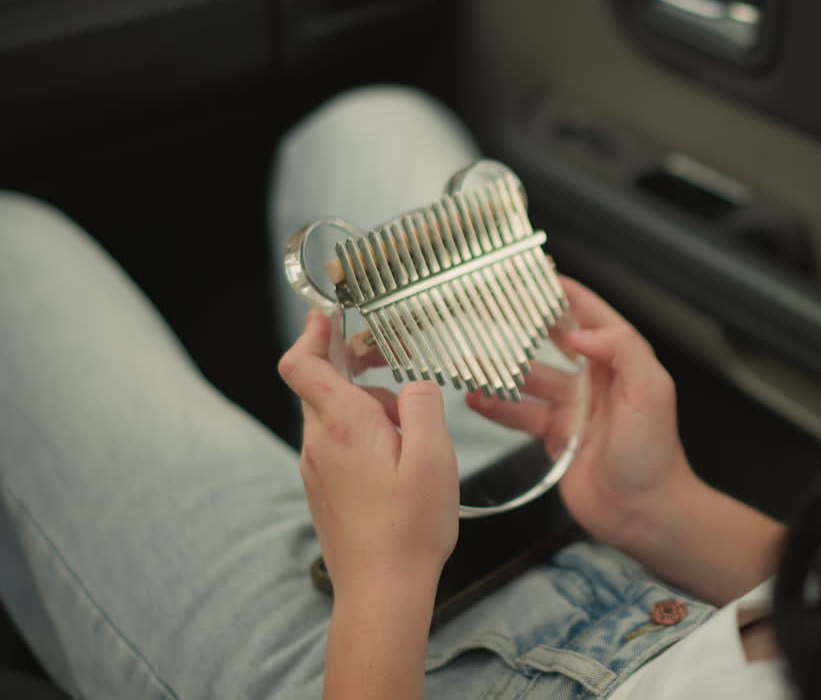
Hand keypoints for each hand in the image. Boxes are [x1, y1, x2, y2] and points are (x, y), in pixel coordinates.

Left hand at [278, 310, 458, 601]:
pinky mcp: (324, 489)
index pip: (302, 364)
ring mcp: (317, 468)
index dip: (311, 332)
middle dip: (354, 365)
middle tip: (388, 359)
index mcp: (343, 425)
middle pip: (322, 385)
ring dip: (366, 404)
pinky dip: (363, 433)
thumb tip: (413, 385)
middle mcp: (319, 443)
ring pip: (333, 415)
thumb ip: (423, 405)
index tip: (327, 313)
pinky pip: (338, 443)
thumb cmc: (411, 528)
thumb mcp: (434, 457)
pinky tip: (398, 456)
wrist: (382, 590)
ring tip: (410, 427)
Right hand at [466, 277, 699, 551]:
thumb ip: (621, 350)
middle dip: (523, 324)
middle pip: (553, 341)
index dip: (566, 293)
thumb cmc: (655, 456)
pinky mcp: (557, 437)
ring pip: (530, 378)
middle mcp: (595, 381)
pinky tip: (475, 398)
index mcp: (621, 362)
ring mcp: (574, 409)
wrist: (645, 513)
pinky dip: (497, 406)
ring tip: (469, 356)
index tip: (537, 273)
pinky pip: (521, 414)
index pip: (591, 315)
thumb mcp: (651, 391)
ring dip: (501, 367)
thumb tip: (580, 331)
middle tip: (489, 308)